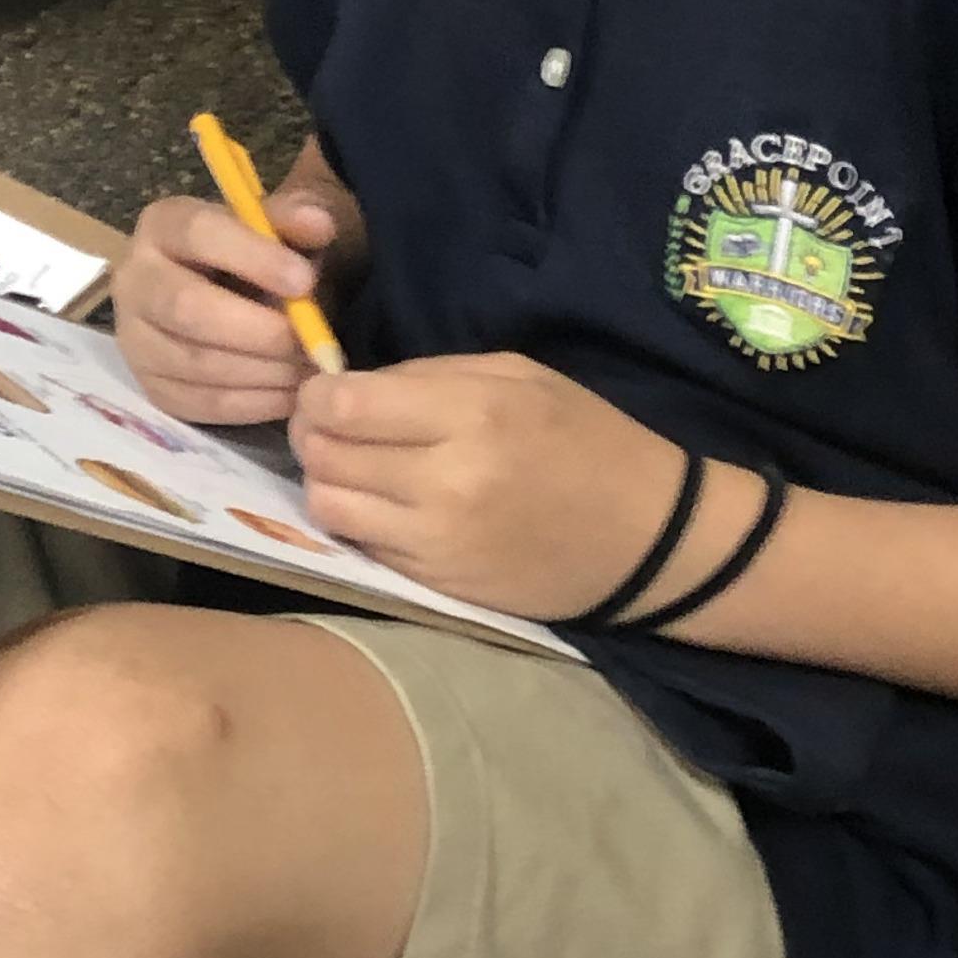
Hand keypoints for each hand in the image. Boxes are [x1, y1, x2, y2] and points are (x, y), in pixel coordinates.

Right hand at [111, 189, 346, 426]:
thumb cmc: (260, 258)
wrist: (236, 299)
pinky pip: (201, 403)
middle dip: (258, 330)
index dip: (253, 258)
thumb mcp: (281, 228)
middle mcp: (134, 279)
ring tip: (308, 367)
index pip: (197, 234)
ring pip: (196, 362)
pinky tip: (290, 391)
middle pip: (186, 307)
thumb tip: (317, 223)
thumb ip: (298, 219)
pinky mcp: (151, 387)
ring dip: (263, 370)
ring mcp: (135, 339)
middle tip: (310, 341)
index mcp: (163, 225)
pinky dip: (254, 403)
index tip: (305, 281)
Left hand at [289, 351, 700, 621]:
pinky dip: (357, 521)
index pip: (343, 405)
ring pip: (329, 506)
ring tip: (351, 465)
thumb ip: (427, 375)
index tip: (324, 390)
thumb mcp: (516, 375)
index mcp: (470, 414)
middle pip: (325, 455)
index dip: (316, 394)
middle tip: (327, 425)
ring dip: (325, 480)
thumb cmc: (585, 437)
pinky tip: (382, 503)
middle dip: (311, 434)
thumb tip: (348, 385)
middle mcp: (445, 481)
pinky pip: (362, 545)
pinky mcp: (437, 583)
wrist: (646, 537)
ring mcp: (437, 541)